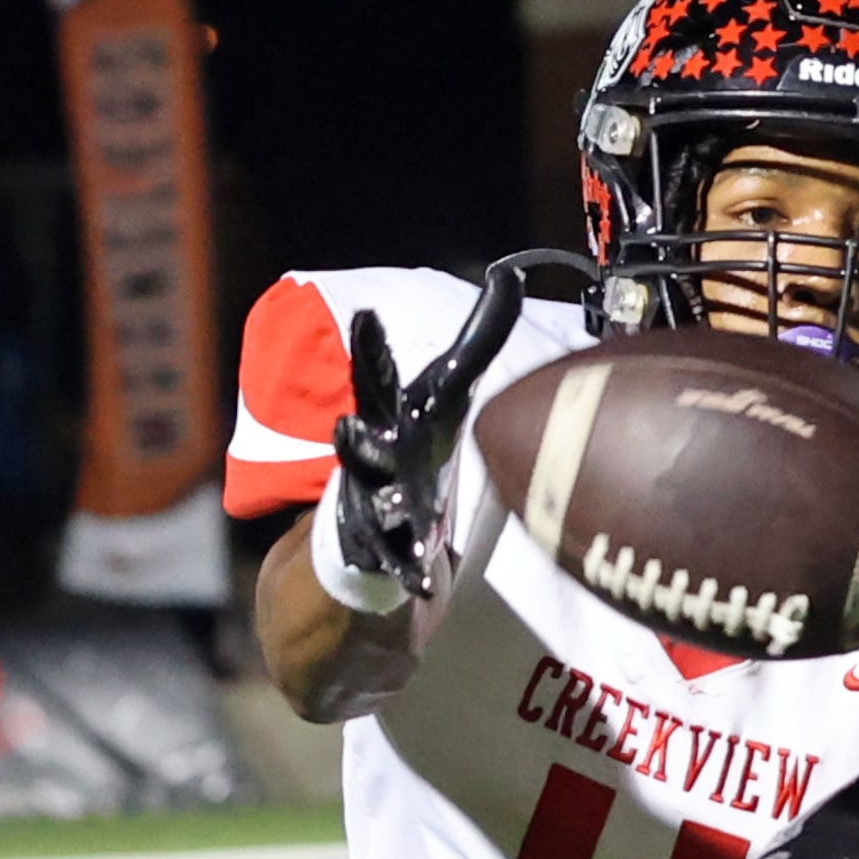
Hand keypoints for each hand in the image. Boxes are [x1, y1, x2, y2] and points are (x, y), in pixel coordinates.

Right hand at [334, 265, 522, 597]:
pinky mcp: (386, 548)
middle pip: (355, 441)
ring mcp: (373, 504)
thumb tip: (512, 273)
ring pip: (372, 503)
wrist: (370, 521)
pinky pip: (397, 563)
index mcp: (387, 414)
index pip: (376, 376)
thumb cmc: (415, 440)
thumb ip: (477, 336)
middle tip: (346, 426)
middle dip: (352, 434)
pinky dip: (410, 572)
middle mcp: (371, 456)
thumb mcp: (446, 389)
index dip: (369, 348)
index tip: (364, 318)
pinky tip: (425, 585)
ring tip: (392, 504)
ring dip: (381, 503)